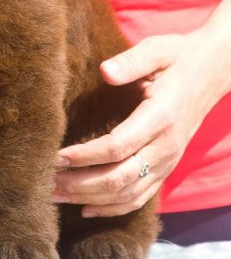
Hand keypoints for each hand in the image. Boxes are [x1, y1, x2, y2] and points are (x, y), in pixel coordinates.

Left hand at [53, 27, 230, 216]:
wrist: (212, 70)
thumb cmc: (178, 57)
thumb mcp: (156, 50)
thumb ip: (130, 61)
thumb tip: (105, 71)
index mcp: (161, 117)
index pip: (117, 147)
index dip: (85, 156)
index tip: (56, 156)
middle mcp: (166, 146)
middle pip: (119, 178)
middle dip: (79, 184)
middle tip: (46, 182)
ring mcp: (168, 161)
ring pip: (127, 194)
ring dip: (89, 199)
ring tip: (55, 195)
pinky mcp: (166, 167)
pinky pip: (140, 197)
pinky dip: (112, 208)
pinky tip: (86, 208)